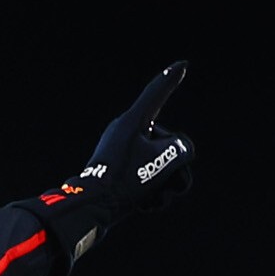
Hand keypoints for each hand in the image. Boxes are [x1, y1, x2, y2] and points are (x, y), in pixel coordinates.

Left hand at [84, 61, 194, 206]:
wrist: (92, 210)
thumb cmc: (125, 181)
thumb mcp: (163, 160)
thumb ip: (181, 148)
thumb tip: (177, 154)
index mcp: (132, 122)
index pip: (156, 94)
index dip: (171, 79)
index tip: (182, 64)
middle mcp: (126, 134)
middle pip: (168, 144)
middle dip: (175, 169)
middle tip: (164, 185)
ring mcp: (122, 155)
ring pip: (161, 167)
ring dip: (165, 187)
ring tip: (153, 198)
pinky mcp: (120, 176)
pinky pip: (147, 181)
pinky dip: (152, 196)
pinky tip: (143, 206)